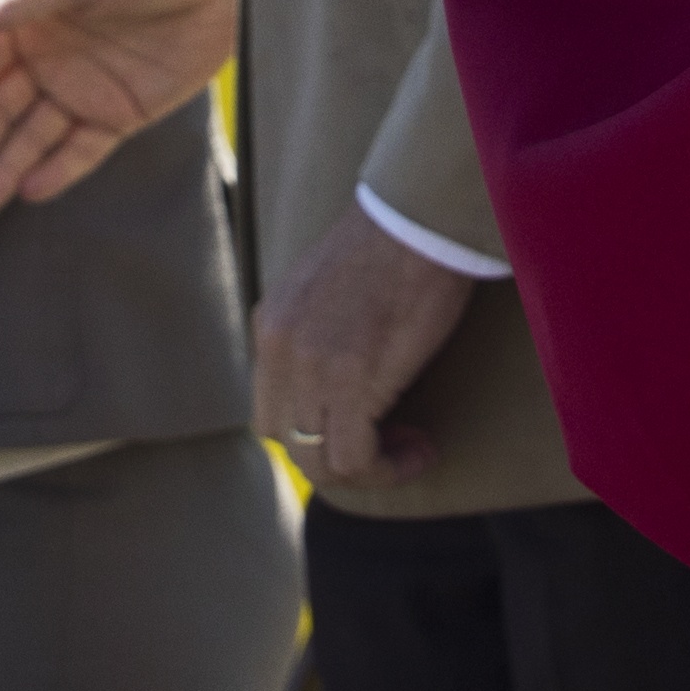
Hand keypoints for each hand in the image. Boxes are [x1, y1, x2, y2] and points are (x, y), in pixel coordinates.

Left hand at [253, 206, 477, 492]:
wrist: (419, 220)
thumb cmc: (394, 246)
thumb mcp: (327, 289)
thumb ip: (315, 332)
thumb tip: (337, 378)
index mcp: (270, 325)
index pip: (268, 409)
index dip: (312, 433)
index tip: (362, 424)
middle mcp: (279, 349)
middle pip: (284, 442)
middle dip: (332, 456)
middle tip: (385, 443)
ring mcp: (311, 368)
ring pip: (318, 462)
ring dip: (367, 470)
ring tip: (409, 450)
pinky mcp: (351, 381)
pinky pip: (355, 459)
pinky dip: (389, 468)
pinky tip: (421, 449)